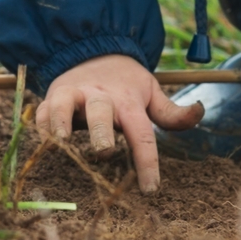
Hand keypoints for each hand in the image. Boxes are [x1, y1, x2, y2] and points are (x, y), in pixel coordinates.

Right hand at [35, 55, 202, 191]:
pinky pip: (43, 109)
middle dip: (101, 131)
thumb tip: (199, 112)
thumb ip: (172, 112)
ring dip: (62, 121)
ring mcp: (74, 94)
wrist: (95, 49)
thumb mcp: (151, 92)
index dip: (147, 161)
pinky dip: (41, 123)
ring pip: (65, 106)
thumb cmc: (126, 82)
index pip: (141, 133)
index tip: (150, 189)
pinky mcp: (53, 95)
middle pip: (101, 113)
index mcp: (128, 101)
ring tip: (62, 141)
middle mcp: (100, 97)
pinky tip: (42, 141)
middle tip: (103, 151)